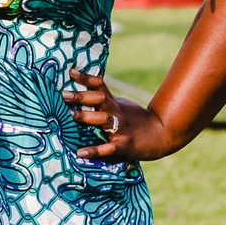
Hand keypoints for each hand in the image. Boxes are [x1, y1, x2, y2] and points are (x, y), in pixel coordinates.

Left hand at [66, 72, 180, 162]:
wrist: (163, 134)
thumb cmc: (136, 120)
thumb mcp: (121, 105)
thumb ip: (104, 99)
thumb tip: (84, 91)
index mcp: (115, 103)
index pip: (100, 85)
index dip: (86, 78)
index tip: (70, 72)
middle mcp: (117, 113)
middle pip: (99, 100)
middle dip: (81, 97)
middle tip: (62, 94)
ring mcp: (121, 129)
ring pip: (102, 120)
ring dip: (85, 117)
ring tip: (68, 116)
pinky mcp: (125, 145)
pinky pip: (108, 148)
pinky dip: (95, 150)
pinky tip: (80, 152)